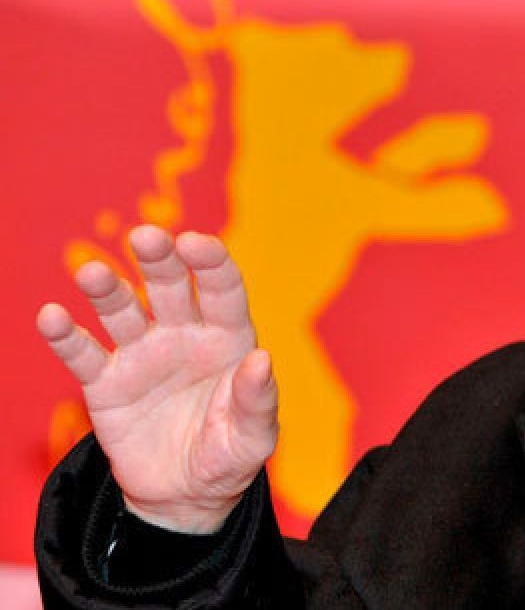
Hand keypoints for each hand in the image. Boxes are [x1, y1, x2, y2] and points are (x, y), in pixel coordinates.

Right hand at [37, 225, 276, 532]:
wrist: (186, 496)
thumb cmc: (229, 456)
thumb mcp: (254, 437)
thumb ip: (257, 400)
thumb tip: (261, 361)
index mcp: (227, 339)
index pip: (222, 289)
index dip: (211, 262)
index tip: (197, 244)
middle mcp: (183, 336)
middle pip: (169, 287)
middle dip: (159, 260)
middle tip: (146, 238)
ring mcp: (142, 355)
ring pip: (121, 311)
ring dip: (107, 289)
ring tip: (93, 273)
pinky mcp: (106, 384)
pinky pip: (83, 354)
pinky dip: (66, 335)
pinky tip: (52, 317)